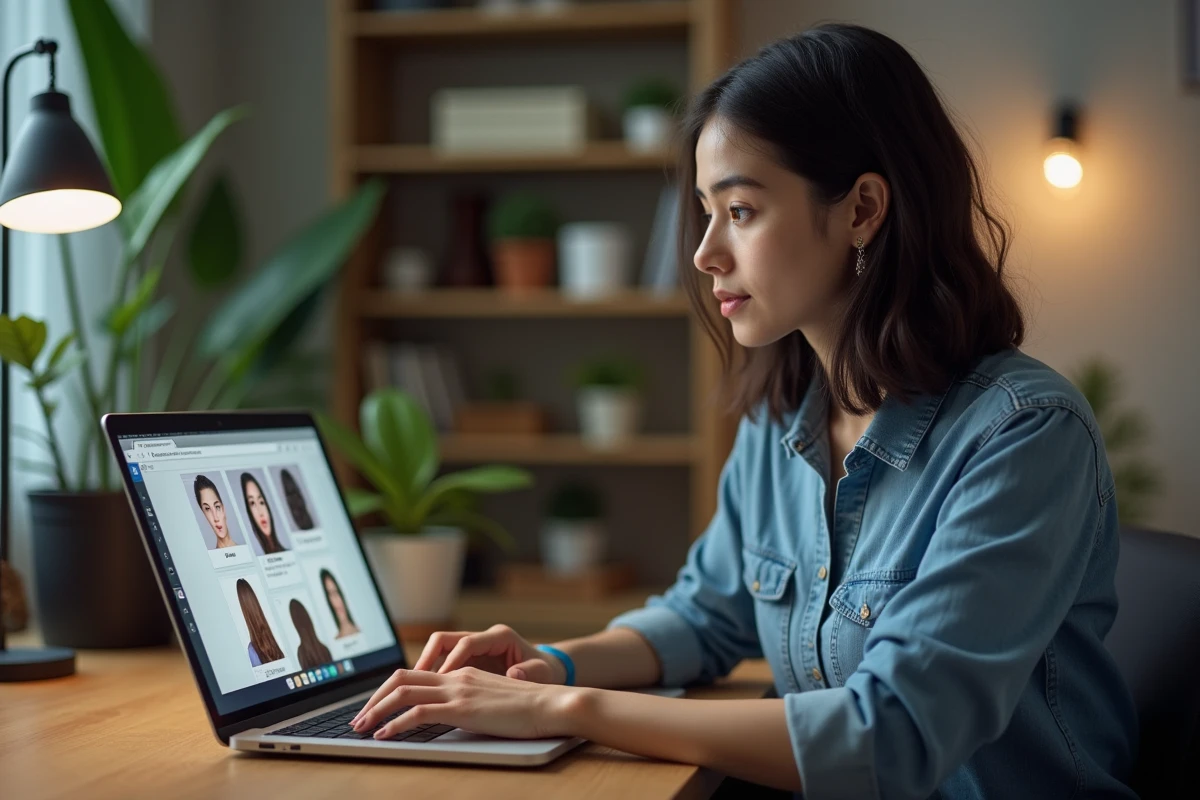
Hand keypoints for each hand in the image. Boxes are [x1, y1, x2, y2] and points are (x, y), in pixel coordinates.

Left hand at [349, 666, 583, 739]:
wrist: (553, 704)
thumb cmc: (532, 709)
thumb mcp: (495, 702)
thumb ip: (472, 704)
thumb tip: (453, 717)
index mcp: (464, 673)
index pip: (417, 674)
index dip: (391, 690)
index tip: (376, 708)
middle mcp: (456, 676)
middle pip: (401, 677)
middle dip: (374, 698)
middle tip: (358, 718)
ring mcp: (458, 690)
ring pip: (403, 692)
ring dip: (376, 710)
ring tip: (360, 727)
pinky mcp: (461, 708)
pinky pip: (417, 713)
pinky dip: (395, 724)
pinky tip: (384, 736)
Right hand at [408, 624, 567, 683]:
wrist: (548, 670)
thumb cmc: (544, 671)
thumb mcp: (541, 673)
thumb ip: (529, 673)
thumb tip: (515, 674)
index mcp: (499, 637)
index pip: (466, 644)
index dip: (451, 662)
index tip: (440, 681)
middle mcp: (483, 638)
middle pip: (444, 639)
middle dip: (426, 659)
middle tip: (412, 681)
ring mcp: (474, 647)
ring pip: (439, 649)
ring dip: (425, 667)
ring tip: (411, 689)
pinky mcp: (469, 659)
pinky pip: (443, 662)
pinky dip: (433, 676)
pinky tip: (425, 694)